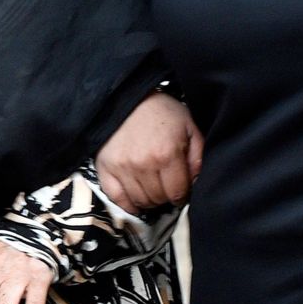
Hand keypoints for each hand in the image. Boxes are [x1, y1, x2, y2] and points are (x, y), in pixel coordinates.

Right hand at [95, 92, 202, 213]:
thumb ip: (197, 155)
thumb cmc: (160, 111)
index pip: (178, 193)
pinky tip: (135, 200)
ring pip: (140, 201)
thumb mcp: (188, 126)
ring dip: (149, 200)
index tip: (180, 190)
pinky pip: (116, 199)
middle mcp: (143, 164)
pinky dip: (127, 205)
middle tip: (165, 186)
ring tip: (152, 188)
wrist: (126, 97)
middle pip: (158, 199)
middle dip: (166, 196)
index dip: (182, 195)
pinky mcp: (105, 169)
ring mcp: (122, 168)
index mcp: (167, 154)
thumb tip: (196, 182)